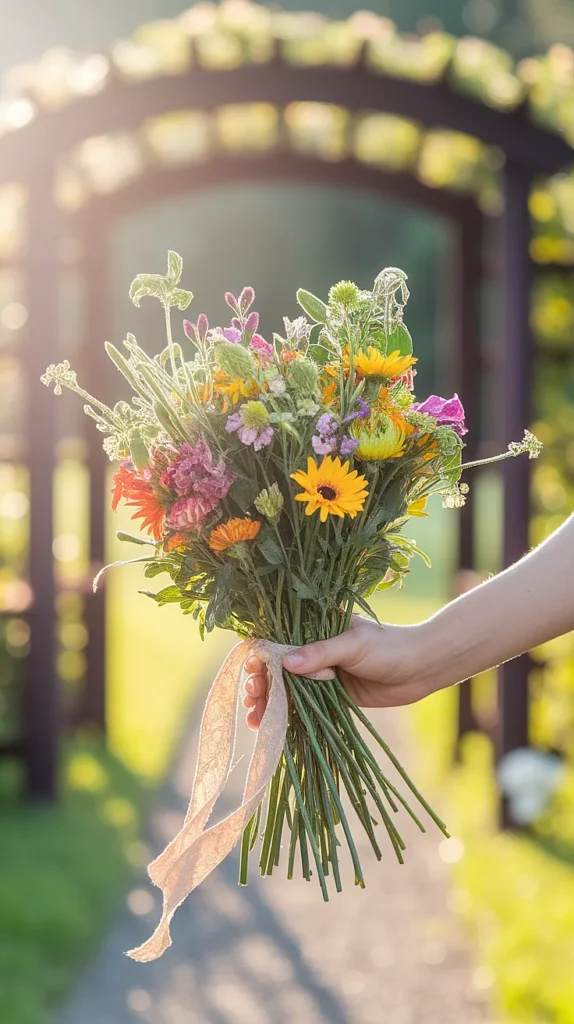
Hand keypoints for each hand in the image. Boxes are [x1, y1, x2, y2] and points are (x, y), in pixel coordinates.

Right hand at [242, 614, 433, 729]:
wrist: (422, 668)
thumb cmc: (389, 647)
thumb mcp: (352, 645)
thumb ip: (320, 653)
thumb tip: (283, 663)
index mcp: (316, 627)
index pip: (279, 639)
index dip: (261, 655)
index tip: (251, 670)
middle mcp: (315, 650)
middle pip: (278, 667)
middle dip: (261, 683)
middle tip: (252, 699)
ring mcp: (323, 674)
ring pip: (288, 689)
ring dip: (270, 703)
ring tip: (255, 719)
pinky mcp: (332, 695)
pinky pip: (304, 705)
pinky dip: (288, 715)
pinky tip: (271, 726)